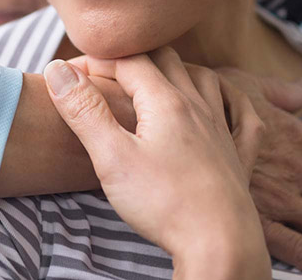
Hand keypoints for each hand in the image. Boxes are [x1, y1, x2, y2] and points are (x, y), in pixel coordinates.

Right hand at [44, 48, 270, 279]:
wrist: (219, 244)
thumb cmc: (164, 203)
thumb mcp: (111, 157)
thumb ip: (84, 111)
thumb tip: (58, 70)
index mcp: (166, 102)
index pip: (128, 61)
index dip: (97, 61)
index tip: (71, 72)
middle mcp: (198, 107)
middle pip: (167, 60)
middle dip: (133, 57)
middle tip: (106, 71)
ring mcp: (222, 130)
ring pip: (205, 79)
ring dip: (178, 69)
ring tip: (156, 77)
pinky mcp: (239, 157)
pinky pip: (243, 115)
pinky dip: (231, 100)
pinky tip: (223, 103)